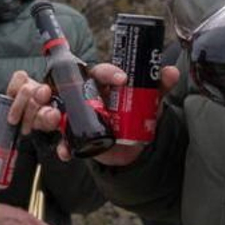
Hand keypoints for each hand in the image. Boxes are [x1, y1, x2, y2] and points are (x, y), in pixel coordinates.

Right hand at [1, 63, 179, 166]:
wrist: (132, 145)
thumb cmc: (137, 115)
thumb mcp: (149, 101)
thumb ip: (159, 86)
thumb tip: (172, 71)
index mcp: (104, 82)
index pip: (102, 71)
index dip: (110, 72)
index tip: (122, 79)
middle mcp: (87, 95)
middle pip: (71, 87)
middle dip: (65, 89)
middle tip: (70, 96)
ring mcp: (78, 114)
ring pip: (59, 111)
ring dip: (52, 115)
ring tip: (56, 120)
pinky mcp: (75, 134)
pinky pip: (64, 139)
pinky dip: (63, 147)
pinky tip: (65, 153)